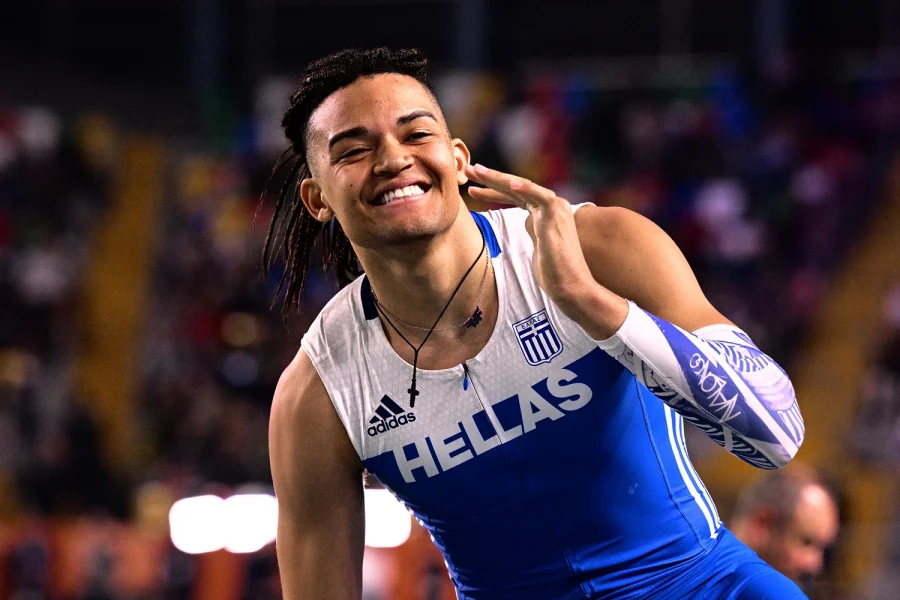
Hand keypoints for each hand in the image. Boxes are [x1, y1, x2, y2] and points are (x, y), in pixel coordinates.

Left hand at [464, 164, 624, 331]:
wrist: (571, 285)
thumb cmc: (554, 273)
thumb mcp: (537, 248)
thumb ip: (533, 232)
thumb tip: (528, 225)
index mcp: (544, 214)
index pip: (515, 196)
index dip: (492, 191)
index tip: (473, 189)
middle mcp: (550, 206)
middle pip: (515, 187)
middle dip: (491, 179)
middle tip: (470, 170)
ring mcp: (554, 207)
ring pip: (521, 186)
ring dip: (497, 178)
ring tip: (477, 171)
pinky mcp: (557, 213)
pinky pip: (539, 195)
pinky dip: (525, 188)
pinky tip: (511, 184)